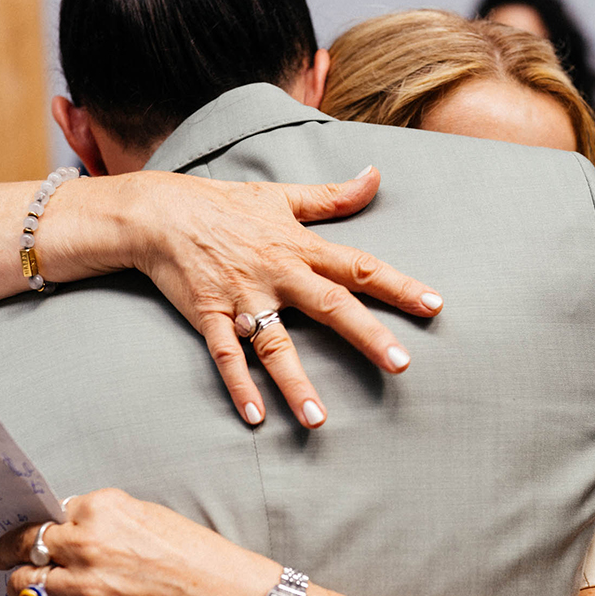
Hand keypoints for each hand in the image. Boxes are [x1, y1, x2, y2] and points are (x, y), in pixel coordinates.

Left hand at [0, 491, 273, 595]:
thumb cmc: (195, 557)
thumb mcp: (148, 516)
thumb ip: (104, 519)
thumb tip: (70, 528)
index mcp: (101, 510)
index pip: (49, 515)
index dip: (44, 528)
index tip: (33, 536)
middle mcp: (85, 545)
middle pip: (23, 545)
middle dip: (12, 552)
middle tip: (5, 557)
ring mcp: (83, 588)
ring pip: (22, 585)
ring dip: (23, 586)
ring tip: (30, 589)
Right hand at [52, 165, 442, 429]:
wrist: (160, 213)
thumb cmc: (225, 204)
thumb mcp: (282, 195)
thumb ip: (332, 196)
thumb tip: (375, 175)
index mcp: (300, 247)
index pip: (360, 267)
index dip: (399, 285)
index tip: (434, 305)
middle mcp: (278, 274)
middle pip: (332, 306)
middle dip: (368, 335)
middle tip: (402, 365)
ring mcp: (243, 297)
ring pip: (276, 345)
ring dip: (297, 383)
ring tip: (319, 420)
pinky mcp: (209, 316)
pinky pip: (226, 357)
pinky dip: (240, 387)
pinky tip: (256, 418)